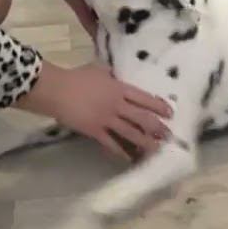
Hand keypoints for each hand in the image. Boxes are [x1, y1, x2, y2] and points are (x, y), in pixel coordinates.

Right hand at [16, 62, 172, 161]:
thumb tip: (117, 76)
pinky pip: (112, 144)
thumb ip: (111, 74)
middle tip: (168, 135)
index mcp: (120, 88)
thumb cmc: (77, 77)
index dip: (159, 106)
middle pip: (142, 118)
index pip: (144, 98)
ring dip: (145, 142)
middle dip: (157, 128)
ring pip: (131, 133)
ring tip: (156, 149)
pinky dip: (121, 152)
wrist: (57, 90)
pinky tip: (129, 159)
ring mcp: (107, 120)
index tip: (170, 113)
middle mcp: (118, 105)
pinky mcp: (95, 131)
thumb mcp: (98, 69)